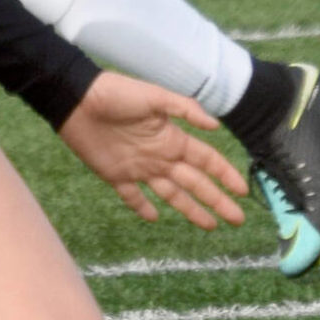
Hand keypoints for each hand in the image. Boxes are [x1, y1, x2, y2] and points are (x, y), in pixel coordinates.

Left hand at [56, 72, 247, 229]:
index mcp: (172, 138)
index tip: (243, 192)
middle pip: (195, 183)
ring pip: (171, 195)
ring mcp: (139, 168)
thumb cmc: (116, 93)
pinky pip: (132, 196)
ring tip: (210, 226)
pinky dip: (142, 207)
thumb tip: (215, 126)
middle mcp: (160, 156)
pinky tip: (154, 218)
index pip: (207, 161)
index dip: (225, 176)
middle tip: (237, 220)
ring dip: (190, 210)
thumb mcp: (155, 96)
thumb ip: (184, 109)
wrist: (76, 100)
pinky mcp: (115, 175)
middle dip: (217, 201)